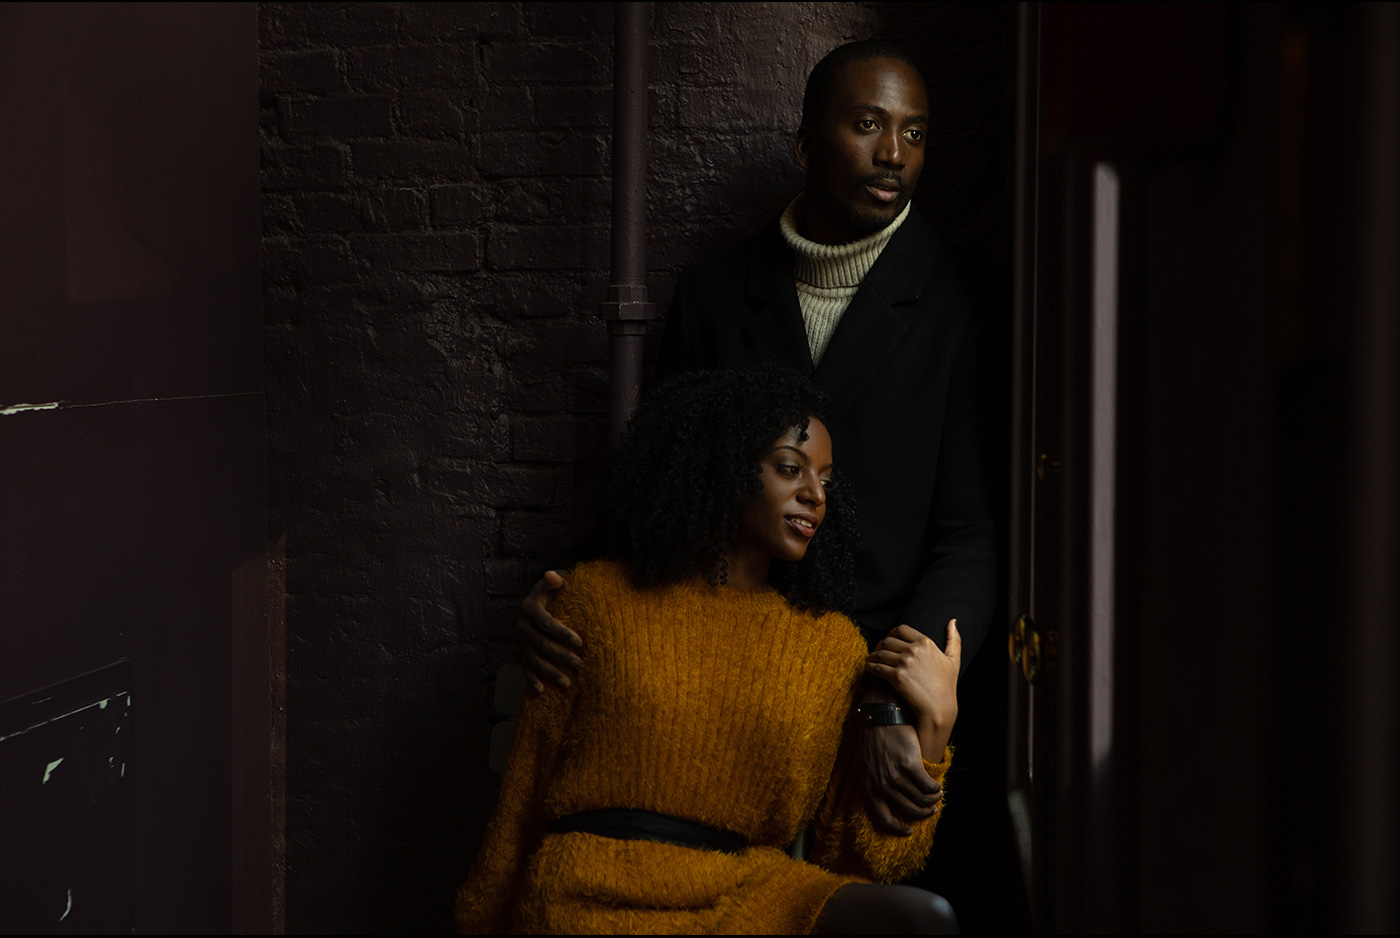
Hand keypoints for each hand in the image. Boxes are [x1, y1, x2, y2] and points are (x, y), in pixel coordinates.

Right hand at [515, 571, 580, 690]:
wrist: (544, 597)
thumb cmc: (558, 589)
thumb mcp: (558, 581)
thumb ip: (556, 580)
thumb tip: (553, 576)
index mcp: (529, 607)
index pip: (546, 622)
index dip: (562, 633)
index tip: (580, 642)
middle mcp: (521, 624)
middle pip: (541, 644)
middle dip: (561, 656)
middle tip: (580, 665)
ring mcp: (521, 640)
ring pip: (534, 659)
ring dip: (550, 673)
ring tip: (567, 684)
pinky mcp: (522, 651)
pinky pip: (525, 667)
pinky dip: (531, 679)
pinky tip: (541, 690)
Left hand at [857, 717, 941, 835]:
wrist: (880, 714)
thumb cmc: (872, 738)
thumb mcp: (863, 764)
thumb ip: (872, 783)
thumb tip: (885, 801)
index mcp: (868, 787)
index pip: (883, 819)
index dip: (898, 828)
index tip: (908, 830)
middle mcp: (881, 785)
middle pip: (907, 810)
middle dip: (922, 813)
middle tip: (930, 810)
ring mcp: (895, 775)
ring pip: (920, 800)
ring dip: (932, 801)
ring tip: (937, 796)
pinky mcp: (910, 765)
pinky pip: (927, 786)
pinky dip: (935, 789)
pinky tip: (937, 786)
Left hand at [864, 620, 960, 761]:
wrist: (939, 708)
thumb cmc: (947, 686)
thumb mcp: (953, 660)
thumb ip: (953, 639)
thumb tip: (953, 621)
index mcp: (926, 642)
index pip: (901, 629)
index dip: (892, 633)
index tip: (889, 639)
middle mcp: (914, 650)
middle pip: (888, 640)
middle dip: (880, 645)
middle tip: (878, 651)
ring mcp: (904, 663)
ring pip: (880, 652)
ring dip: (873, 656)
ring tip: (872, 660)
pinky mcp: (896, 677)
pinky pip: (876, 667)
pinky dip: (870, 666)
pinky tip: (870, 669)